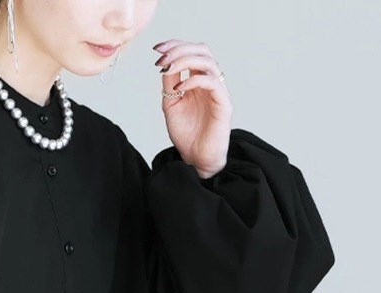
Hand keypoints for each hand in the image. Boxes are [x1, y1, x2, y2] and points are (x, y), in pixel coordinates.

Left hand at [152, 39, 233, 179]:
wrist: (196, 159)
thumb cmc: (186, 135)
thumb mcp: (171, 105)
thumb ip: (170, 85)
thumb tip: (164, 64)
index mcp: (198, 81)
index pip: (192, 53)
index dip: (176, 45)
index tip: (157, 48)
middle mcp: (210, 83)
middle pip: (202, 51)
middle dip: (180, 49)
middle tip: (161, 57)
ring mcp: (218, 92)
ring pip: (208, 62)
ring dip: (185, 60)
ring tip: (167, 69)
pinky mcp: (224, 104)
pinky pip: (212, 83)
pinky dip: (194, 80)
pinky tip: (179, 89)